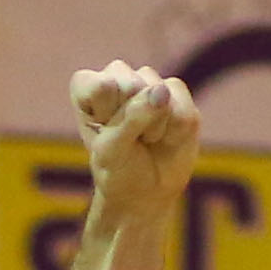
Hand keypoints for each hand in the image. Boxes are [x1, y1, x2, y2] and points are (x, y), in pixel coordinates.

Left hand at [74, 60, 200, 228]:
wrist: (144, 193)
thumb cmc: (118, 171)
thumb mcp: (112, 152)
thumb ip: (131, 119)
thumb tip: (162, 91)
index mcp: (88, 86)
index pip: (101, 86)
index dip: (108, 116)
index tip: (106, 138)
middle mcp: (117, 76)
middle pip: (131, 85)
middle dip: (133, 121)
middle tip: (130, 141)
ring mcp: (148, 81)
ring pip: (158, 93)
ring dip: (155, 127)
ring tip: (147, 140)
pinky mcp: (176, 92)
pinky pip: (182, 107)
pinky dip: (176, 131)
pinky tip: (166, 138)